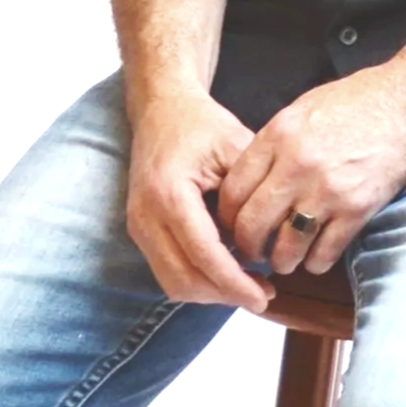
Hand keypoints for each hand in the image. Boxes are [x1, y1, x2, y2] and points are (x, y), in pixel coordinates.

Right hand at [125, 87, 271, 311]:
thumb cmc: (202, 124)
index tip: (264, 297)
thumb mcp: (237, 148)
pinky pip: (166, 271)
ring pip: (172, 282)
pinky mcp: (140, 230)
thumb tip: (267, 244)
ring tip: (248, 286)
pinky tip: (226, 272)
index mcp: (169, 193)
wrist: (161, 110)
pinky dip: (196, 280)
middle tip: (263, 294)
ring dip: (210, 293)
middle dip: (224, 295)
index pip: (203, 254)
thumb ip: (250, 195)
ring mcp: (138, 225)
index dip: (234, 283)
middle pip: (184, 278)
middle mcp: (146, 215)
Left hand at [216, 64, 405, 274]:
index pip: (233, 190)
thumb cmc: (358, 100)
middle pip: (252, 224)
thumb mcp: (302, 109)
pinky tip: (316, 256)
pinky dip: (316, 261)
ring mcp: (328, 190)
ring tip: (283, 260)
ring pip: (286, 247)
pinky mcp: (358, 208)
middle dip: (247, 246)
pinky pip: (324, 252)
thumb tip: (252, 178)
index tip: (232, 225)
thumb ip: (274, 144)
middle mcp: (297, 166)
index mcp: (278, 136)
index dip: (226, 216)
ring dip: (281, 260)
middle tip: (253, 251)